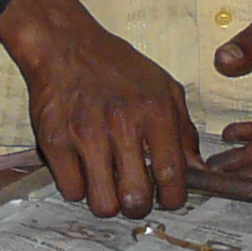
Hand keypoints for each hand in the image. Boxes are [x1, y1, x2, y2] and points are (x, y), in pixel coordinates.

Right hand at [0, 0, 205, 216]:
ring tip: (108, 184)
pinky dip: (78, 187)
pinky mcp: (54, 141)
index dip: (173, 198)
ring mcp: (85, 134)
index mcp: (154, 112)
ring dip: (108, 201)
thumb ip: (184, 131)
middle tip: (135, 194)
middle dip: (139, 206)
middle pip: (136, 199)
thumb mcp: (163, 87)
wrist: (64, 44)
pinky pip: (70, 190)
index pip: (172, 176)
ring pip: (102, 203)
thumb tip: (197, 170)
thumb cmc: (116, 66)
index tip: (168, 198)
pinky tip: (83, 168)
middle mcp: (121, 124)